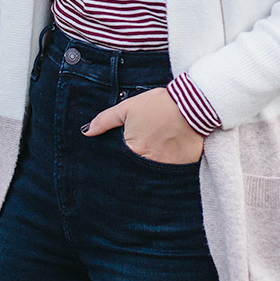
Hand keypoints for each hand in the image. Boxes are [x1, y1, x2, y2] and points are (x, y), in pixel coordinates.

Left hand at [82, 87, 204, 165]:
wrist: (193, 104)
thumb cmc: (158, 105)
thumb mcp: (127, 108)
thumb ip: (105, 120)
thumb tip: (86, 132)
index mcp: (133, 150)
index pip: (119, 165)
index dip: (118, 164)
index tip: (120, 162)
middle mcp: (148, 163)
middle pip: (135, 173)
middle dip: (132, 171)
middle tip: (136, 163)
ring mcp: (167, 168)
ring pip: (152, 176)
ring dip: (150, 171)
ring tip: (154, 158)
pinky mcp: (184, 168)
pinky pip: (171, 175)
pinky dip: (168, 169)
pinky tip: (169, 159)